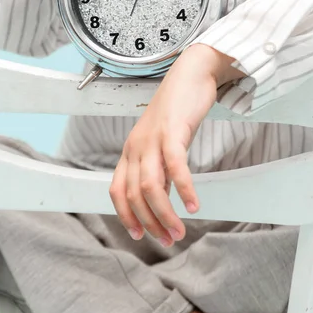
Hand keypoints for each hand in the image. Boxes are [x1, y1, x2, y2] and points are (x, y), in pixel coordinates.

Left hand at [109, 45, 245, 244]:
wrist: (189, 73)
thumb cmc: (177, 110)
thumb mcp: (162, 143)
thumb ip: (159, 169)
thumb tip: (162, 199)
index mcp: (130, 151)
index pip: (118, 191)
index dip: (126, 216)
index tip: (141, 235)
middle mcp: (136, 147)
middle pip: (134, 195)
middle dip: (150, 223)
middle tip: (168, 240)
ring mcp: (152, 139)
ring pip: (151, 186)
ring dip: (165, 214)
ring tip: (179, 231)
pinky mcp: (172, 131)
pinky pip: (175, 166)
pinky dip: (184, 189)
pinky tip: (194, 205)